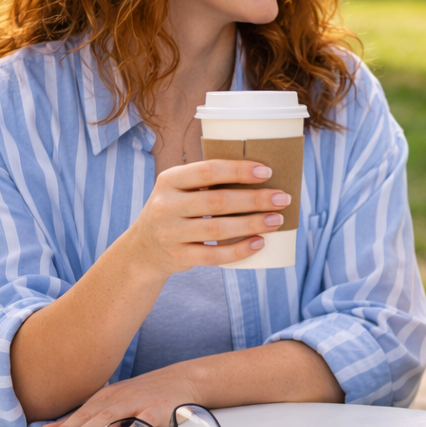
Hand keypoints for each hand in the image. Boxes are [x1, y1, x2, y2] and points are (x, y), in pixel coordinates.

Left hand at [41, 364, 203, 426]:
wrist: (185, 379)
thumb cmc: (146, 393)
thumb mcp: (114, 400)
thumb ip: (84, 417)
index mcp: (110, 396)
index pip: (84, 412)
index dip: (66, 425)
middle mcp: (123, 397)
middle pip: (97, 414)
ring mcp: (142, 403)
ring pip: (118, 416)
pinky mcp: (162, 410)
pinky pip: (149, 421)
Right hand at [122, 160, 292, 275]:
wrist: (142, 249)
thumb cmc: (175, 211)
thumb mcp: (178, 190)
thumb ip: (206, 182)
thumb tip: (261, 175)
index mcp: (169, 180)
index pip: (208, 170)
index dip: (239, 170)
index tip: (267, 172)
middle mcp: (166, 205)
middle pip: (218, 201)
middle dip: (256, 200)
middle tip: (283, 199)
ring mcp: (170, 233)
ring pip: (218, 228)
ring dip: (253, 224)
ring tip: (277, 220)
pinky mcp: (179, 256)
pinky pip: (214, 255)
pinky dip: (240, 250)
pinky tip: (260, 243)